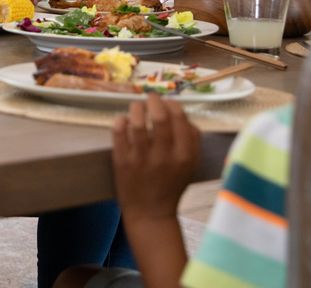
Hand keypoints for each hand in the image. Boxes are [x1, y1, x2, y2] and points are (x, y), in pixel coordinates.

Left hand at [111, 94, 200, 223]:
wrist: (150, 213)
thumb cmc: (171, 185)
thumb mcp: (190, 165)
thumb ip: (192, 140)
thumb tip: (183, 115)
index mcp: (184, 156)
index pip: (180, 119)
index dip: (173, 105)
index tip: (168, 103)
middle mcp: (163, 156)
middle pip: (159, 116)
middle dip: (154, 100)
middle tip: (150, 97)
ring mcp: (141, 158)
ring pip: (137, 122)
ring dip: (137, 108)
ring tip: (137, 106)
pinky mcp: (121, 161)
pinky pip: (118, 132)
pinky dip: (121, 121)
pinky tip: (124, 120)